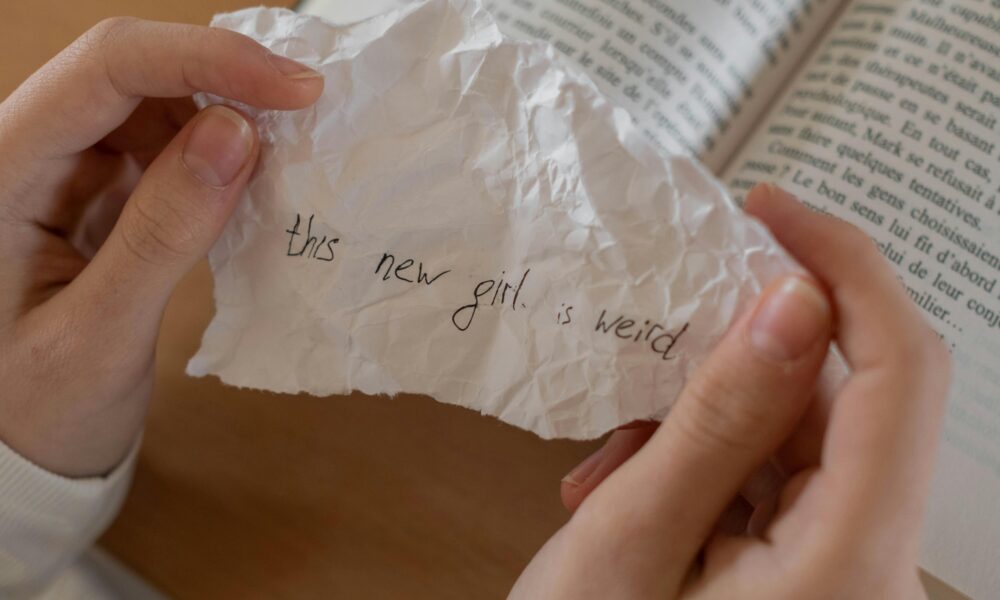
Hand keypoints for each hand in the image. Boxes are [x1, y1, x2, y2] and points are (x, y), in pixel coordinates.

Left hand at [0, 18, 322, 476]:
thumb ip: (163, 234)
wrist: (14, 453)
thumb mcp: (99, 334)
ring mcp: (62, 171)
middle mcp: (25, 152)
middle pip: (132, 72)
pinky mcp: (96, 195)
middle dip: (225, 80)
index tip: (292, 87)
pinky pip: (164, 148)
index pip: (106, 69)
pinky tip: (254, 180)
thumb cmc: (35, 409)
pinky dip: (217, 156)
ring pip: (154, 105)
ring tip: (289, 151)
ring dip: (226, 116)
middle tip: (308, 111)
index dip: (205, 59)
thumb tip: (237, 133)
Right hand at [512, 184, 950, 598]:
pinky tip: (631, 493)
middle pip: (842, 403)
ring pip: (797, 438)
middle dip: (738, 366)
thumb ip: (717, 421)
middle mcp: (872, 568)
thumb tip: (791, 299)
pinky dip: (705, 468)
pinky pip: (775, 479)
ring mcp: (844, 572)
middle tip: (650, 355)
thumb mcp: (629, 543)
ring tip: (611, 469)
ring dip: (701, 428)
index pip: (900, 370)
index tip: (767, 211)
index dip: (846, 266)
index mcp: (850, 567)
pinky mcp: (811, 572)